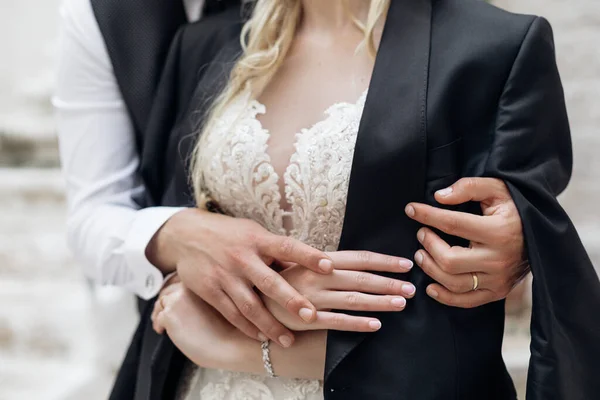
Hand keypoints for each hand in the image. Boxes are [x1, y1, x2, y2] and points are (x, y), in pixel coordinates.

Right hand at [147, 208, 332, 347]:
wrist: (186, 235)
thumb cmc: (230, 234)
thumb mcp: (253, 233)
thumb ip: (275, 252)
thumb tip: (306, 267)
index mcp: (257, 240)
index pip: (287, 247)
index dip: (309, 256)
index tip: (330, 266)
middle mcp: (242, 258)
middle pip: (269, 282)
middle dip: (291, 300)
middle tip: (311, 316)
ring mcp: (225, 276)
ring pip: (250, 305)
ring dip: (270, 325)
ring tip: (288, 340)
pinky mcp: (210, 290)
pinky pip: (231, 313)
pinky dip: (247, 327)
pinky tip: (261, 337)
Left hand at [152, 282, 240, 369]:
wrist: (236, 343)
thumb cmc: (236, 327)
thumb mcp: (224, 303)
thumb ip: (208, 298)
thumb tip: (196, 305)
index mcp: (203, 280)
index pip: (182, 282)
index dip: (177, 293)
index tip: (176, 302)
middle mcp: (189, 286)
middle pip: (169, 290)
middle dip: (167, 302)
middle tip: (166, 312)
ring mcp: (178, 299)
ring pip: (161, 303)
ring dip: (161, 313)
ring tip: (162, 324)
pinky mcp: (170, 315)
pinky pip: (158, 318)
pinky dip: (158, 325)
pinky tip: (163, 331)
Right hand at [263, 251, 415, 331]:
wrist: (249, 291)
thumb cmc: (279, 275)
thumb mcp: (301, 262)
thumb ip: (326, 263)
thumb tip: (355, 262)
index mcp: (320, 260)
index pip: (358, 258)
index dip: (383, 261)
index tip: (405, 263)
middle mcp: (318, 276)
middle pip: (360, 278)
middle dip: (388, 282)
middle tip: (412, 286)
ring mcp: (312, 297)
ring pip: (352, 299)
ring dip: (379, 301)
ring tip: (401, 303)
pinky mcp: (306, 318)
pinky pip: (336, 321)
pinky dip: (357, 323)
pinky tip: (376, 324)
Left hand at [405, 177, 528, 307]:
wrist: (543, 235)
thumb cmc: (514, 210)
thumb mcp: (497, 189)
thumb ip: (469, 187)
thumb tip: (439, 197)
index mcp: (498, 231)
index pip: (453, 224)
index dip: (427, 215)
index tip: (411, 209)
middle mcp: (498, 259)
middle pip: (449, 260)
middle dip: (428, 245)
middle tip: (421, 233)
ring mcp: (498, 280)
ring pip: (453, 282)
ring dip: (430, 268)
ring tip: (421, 254)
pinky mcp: (498, 292)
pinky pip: (465, 301)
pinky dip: (444, 296)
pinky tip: (430, 285)